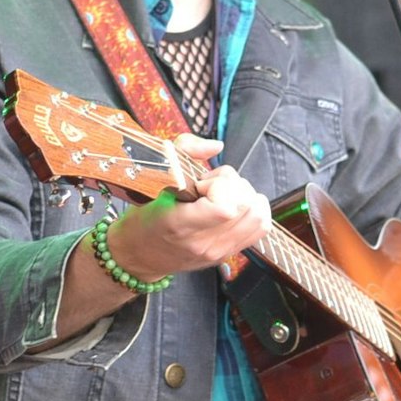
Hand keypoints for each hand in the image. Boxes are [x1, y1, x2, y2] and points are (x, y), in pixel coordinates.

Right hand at [107, 134, 271, 279]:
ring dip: (244, 197)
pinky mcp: (229, 253)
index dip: (219, 185)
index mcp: (180, 225)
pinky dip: (252, 210)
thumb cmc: (145, 218)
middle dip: (232, 186)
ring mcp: (219, 251)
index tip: (200, 184)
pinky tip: (232, 206)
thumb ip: (184, 152)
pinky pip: (260, 228)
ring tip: (222, 196)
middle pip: (246, 206)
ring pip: (258, 216)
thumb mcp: (153, 179)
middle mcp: (204, 243)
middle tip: (211, 187)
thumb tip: (216, 145)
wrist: (139, 255)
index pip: (225, 207)